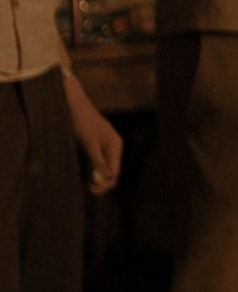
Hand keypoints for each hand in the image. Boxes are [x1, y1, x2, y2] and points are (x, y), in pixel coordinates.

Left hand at [61, 68, 123, 194]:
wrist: (69, 102)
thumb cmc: (81, 119)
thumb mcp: (88, 142)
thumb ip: (96, 161)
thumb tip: (103, 181)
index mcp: (115, 146)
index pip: (114, 173)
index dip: (104, 183)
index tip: (90, 189)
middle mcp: (109, 149)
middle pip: (107, 173)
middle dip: (98, 182)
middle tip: (84, 188)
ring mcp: (99, 149)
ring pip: (97, 170)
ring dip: (90, 178)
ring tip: (78, 183)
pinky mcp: (88, 148)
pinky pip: (89, 165)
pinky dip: (84, 171)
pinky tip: (76, 175)